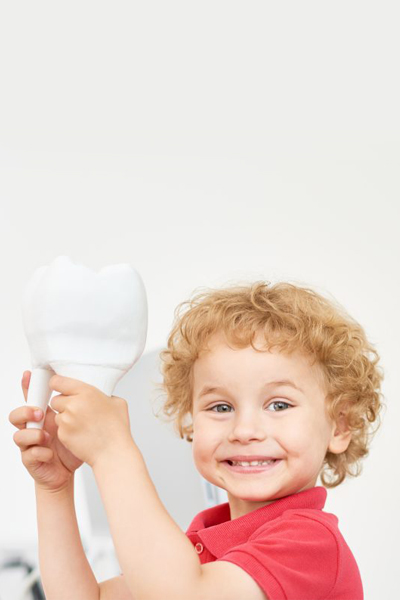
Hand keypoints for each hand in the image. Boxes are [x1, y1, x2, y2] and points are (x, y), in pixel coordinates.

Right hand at [9, 371, 82, 492]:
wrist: (68, 473)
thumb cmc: (72, 446)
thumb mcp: (77, 423)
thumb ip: (78, 408)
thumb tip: (90, 389)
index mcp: (44, 417)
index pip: (32, 398)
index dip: (27, 386)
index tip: (28, 374)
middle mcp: (34, 429)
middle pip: (17, 415)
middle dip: (25, 412)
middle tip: (40, 413)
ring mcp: (30, 445)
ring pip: (19, 435)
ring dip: (32, 434)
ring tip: (46, 436)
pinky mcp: (31, 460)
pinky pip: (28, 455)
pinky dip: (40, 453)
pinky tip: (50, 454)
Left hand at [49, 375, 134, 467]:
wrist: (113, 452)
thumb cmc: (117, 429)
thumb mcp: (117, 403)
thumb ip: (105, 395)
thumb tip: (101, 395)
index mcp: (86, 392)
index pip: (58, 381)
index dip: (57, 384)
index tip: (59, 387)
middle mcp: (73, 404)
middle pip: (56, 400)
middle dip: (63, 404)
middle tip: (75, 410)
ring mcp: (66, 420)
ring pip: (57, 415)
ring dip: (65, 418)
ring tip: (81, 424)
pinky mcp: (62, 434)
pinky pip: (59, 429)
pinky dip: (67, 431)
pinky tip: (80, 434)